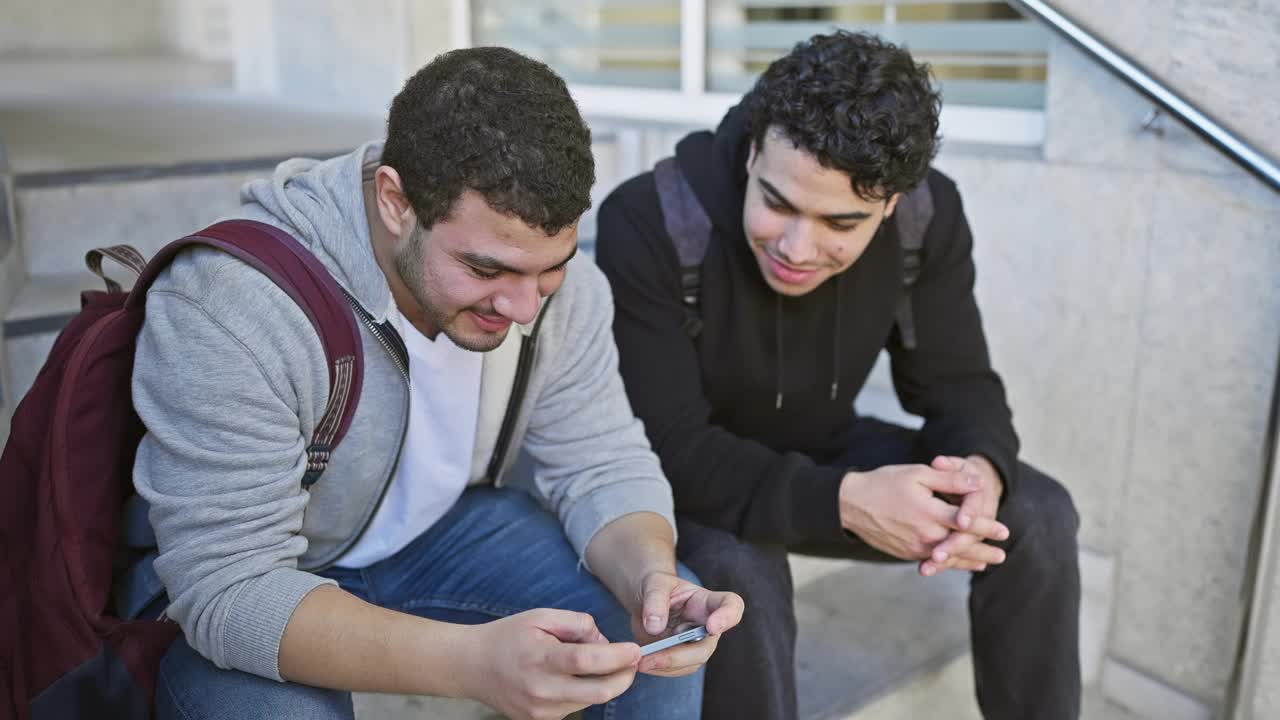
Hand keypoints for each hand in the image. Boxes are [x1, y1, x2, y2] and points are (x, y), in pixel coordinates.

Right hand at [461, 608, 640, 719]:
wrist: (472, 666)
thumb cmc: (508, 636)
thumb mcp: (541, 617)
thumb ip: (577, 624)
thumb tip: (604, 642)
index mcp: (541, 659)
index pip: (588, 661)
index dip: (618, 657)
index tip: (636, 649)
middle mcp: (542, 690)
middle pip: (599, 692)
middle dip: (624, 677)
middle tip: (632, 662)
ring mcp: (541, 711)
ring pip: (590, 700)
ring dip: (603, 682)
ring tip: (591, 662)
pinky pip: (575, 707)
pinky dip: (584, 691)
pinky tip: (573, 676)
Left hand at [630, 571, 744, 675]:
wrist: (644, 598)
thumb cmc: (655, 586)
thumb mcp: (653, 583)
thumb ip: (655, 600)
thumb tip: (655, 628)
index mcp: (707, 601)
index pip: (731, 606)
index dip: (728, 618)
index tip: (712, 627)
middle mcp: (707, 625)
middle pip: (706, 646)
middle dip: (680, 655)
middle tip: (652, 658)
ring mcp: (695, 644)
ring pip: (691, 662)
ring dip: (666, 665)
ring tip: (640, 661)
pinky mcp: (681, 657)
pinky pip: (675, 669)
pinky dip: (658, 669)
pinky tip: (642, 663)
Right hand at [838, 462, 1008, 561]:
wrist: (850, 504)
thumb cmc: (884, 483)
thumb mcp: (918, 474)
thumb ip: (950, 479)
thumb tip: (977, 482)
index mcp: (930, 513)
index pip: (966, 523)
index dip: (986, 527)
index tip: (1004, 531)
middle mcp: (925, 535)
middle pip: (961, 547)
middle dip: (983, 551)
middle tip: (1001, 555)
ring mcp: (914, 548)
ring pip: (948, 558)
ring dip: (968, 561)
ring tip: (985, 564)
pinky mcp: (905, 553)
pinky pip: (932, 560)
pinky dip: (948, 563)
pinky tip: (956, 562)